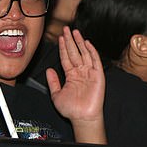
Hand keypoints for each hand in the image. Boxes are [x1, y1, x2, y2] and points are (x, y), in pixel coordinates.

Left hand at [46, 26, 105, 143]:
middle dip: (70, 40)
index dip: (63, 47)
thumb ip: (53, 82)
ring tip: (75, 32)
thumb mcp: (56, 95)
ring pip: (84, 53)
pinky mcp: (98, 75)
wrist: (82, 117)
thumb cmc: (71, 109)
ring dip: (79, 42)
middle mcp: (80, 72)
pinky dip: (92, 51)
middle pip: (74, 52)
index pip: (66, 58)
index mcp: (71, 75)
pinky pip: (95, 61)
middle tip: (66, 29)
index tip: (60, 38)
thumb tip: (49, 70)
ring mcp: (89, 73)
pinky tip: (87, 43)